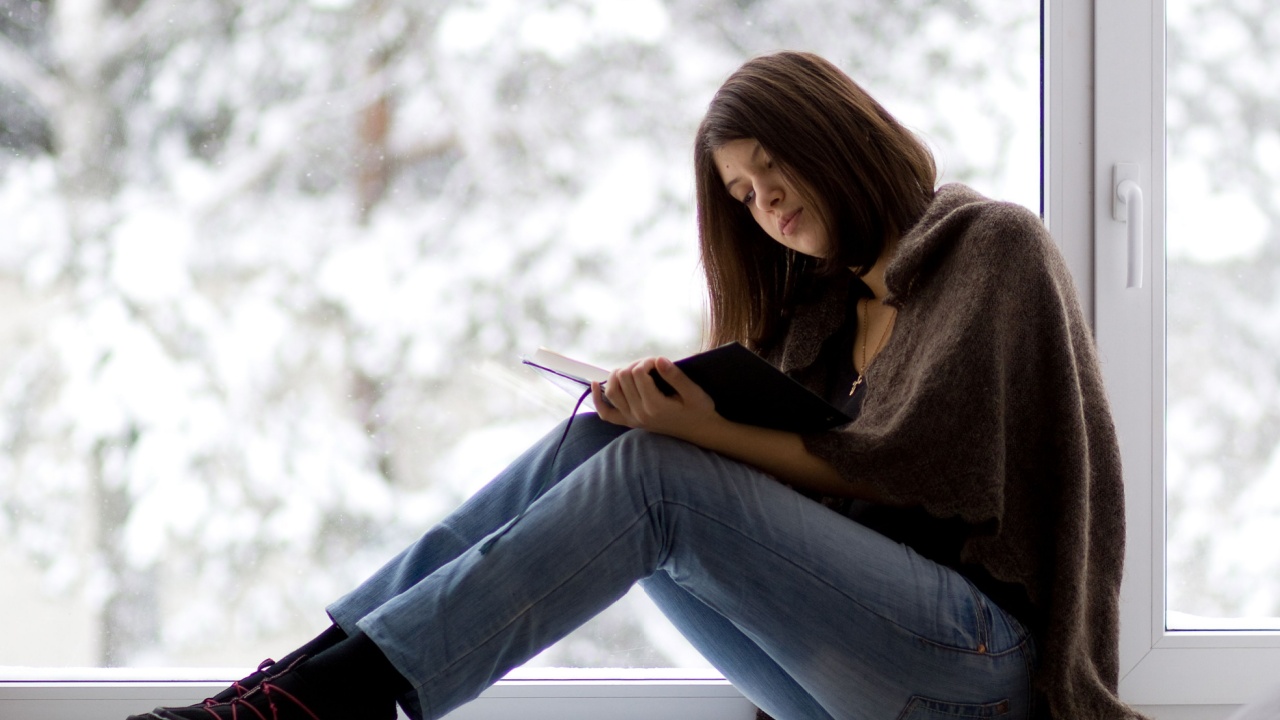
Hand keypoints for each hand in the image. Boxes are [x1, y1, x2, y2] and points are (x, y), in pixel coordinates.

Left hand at [592, 357, 719, 440]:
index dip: (647, 361)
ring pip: (612, 391)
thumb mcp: (694, 392)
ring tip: (634, 370)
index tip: (659, 361)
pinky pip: (606, 413)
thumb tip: (658, 359)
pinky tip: (596, 384)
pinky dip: (597, 398)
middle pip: (624, 378)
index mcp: (655, 405)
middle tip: (650, 365)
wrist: (699, 431)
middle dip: (635, 365)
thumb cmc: (699, 410)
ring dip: (618, 375)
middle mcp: (640, 414)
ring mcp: (632, 419)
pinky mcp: (629, 423)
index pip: (639, 373)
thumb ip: (675, 376)